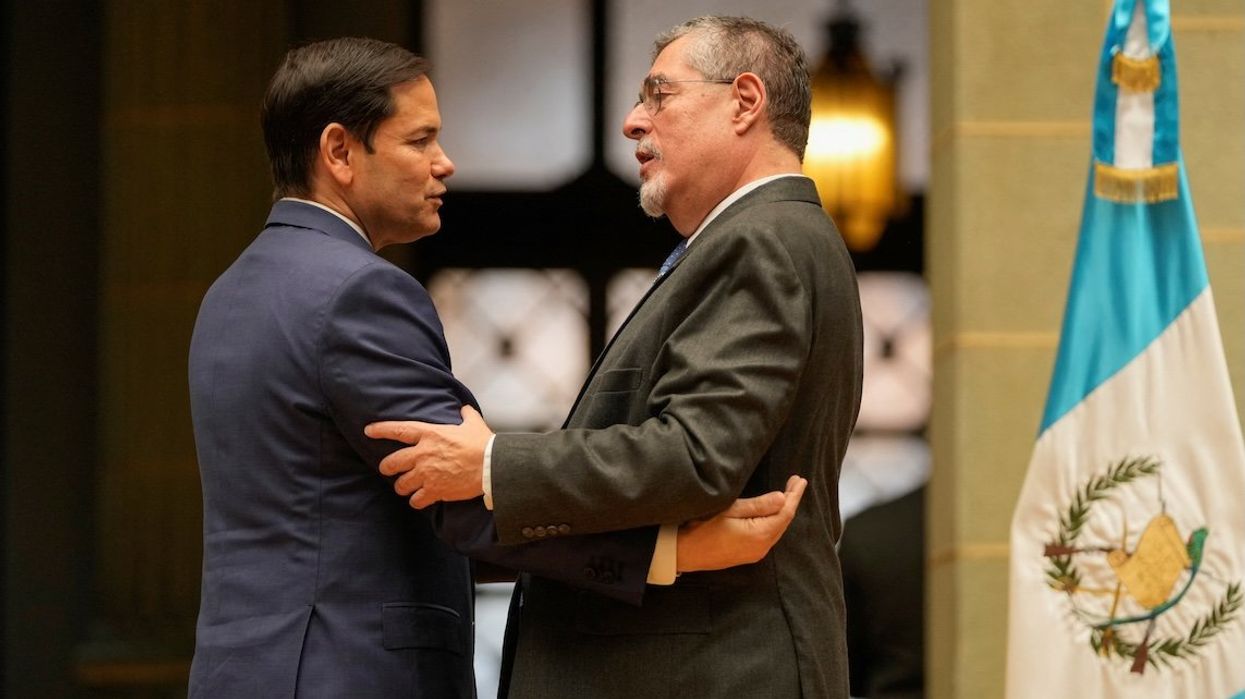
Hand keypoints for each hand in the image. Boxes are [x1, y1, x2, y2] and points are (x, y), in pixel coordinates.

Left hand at [365, 406, 493, 508]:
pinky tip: (419, 500)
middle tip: (387, 470)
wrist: (491, 466)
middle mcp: (423, 454)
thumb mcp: (473, 423)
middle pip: (392, 462)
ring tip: (406, 488)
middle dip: (386, 468)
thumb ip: (465, 415)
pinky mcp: (434, 490)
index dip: (381, 430)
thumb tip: (464, 409)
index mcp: (430, 434)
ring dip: (402, 487)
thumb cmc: (483, 444)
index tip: (368, 431)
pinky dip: (416, 501)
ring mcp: (427, 474)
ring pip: (401, 484)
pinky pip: (416, 500)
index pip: (398, 430)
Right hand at [675, 475, 806, 572]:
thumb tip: (783, 498)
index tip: (799, 479)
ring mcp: (755, 553)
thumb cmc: (702, 527)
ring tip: (787, 495)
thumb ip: (758, 505)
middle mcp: (762, 547)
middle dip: (790, 501)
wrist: (682, 552)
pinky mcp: (747, 555)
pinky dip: (773, 522)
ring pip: (776, 529)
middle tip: (795, 482)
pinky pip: (768, 536)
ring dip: (782, 512)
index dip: (794, 495)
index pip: (785, 512)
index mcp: (760, 535)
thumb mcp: (730, 510)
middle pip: (783, 522)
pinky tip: (772, 513)